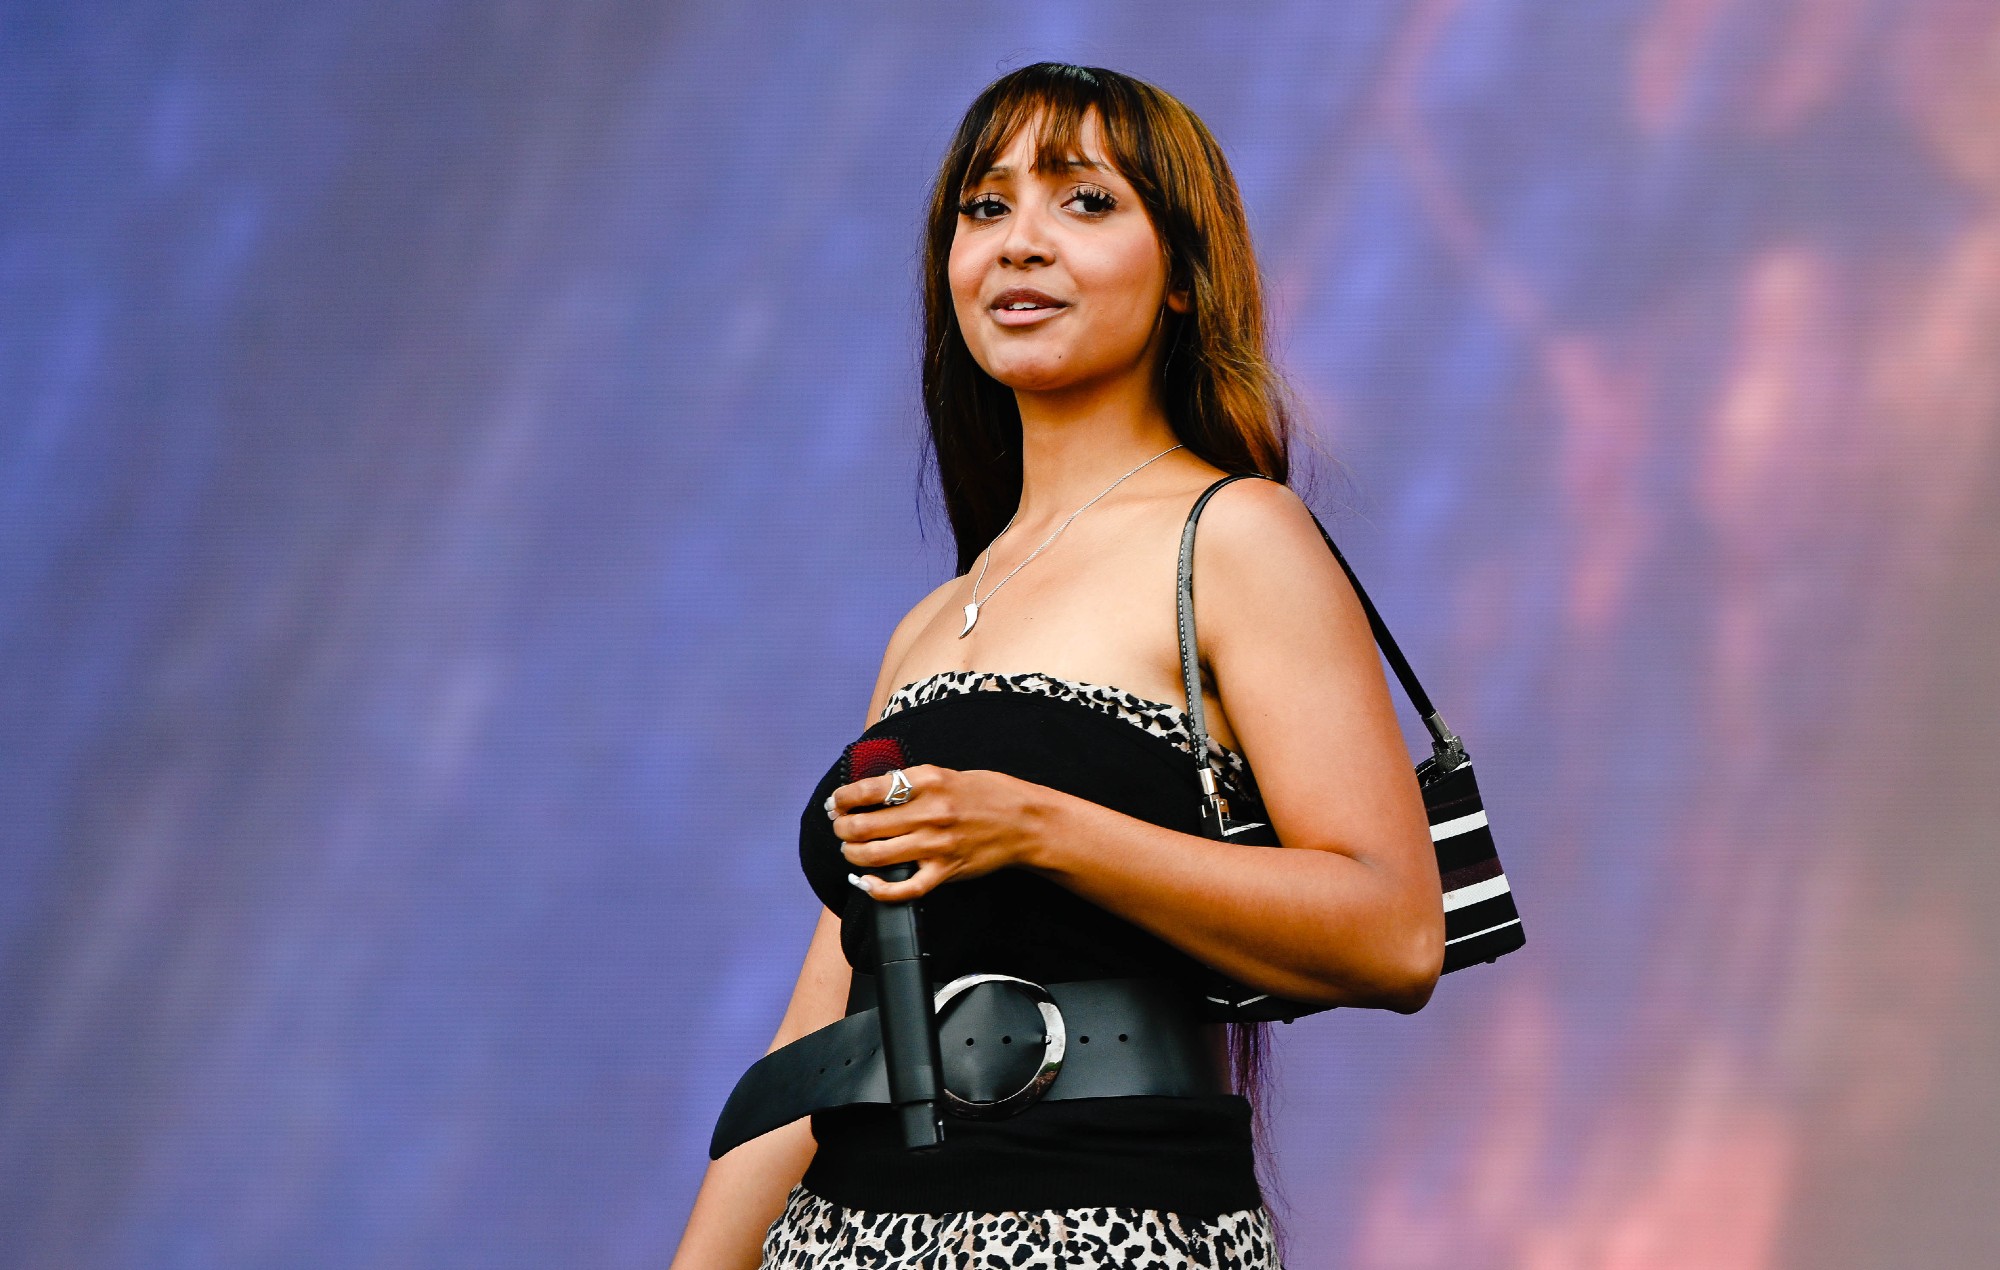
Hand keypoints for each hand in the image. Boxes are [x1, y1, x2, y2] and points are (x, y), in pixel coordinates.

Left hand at [826, 764, 1053, 902]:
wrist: (1026, 822)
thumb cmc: (987, 794)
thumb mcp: (946, 774)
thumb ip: (911, 782)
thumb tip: (870, 792)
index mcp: (928, 781)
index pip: (869, 790)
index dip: (843, 798)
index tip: (837, 803)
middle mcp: (930, 812)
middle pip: (865, 826)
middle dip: (842, 828)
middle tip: (841, 828)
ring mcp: (937, 845)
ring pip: (875, 856)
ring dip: (853, 855)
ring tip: (851, 851)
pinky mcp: (945, 871)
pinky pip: (904, 889)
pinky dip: (879, 890)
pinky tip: (867, 884)